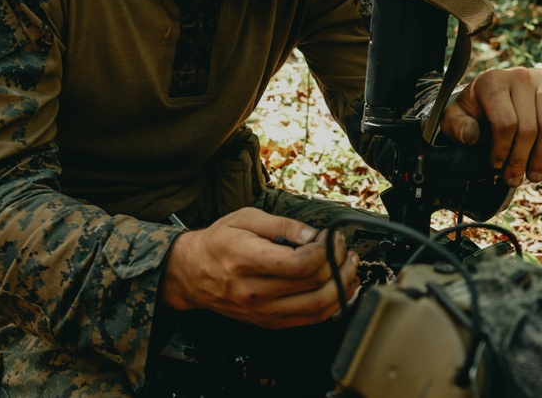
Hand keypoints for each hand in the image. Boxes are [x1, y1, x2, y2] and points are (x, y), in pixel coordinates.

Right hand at [159, 208, 359, 328]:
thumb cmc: (219, 242)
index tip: (331, 237)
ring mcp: (261, 311)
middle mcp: (253, 291)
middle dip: (338, 265)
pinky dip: (332, 305)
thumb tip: (313, 235)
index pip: (298, 264)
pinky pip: (309, 320)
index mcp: (246, 259)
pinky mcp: (268, 322)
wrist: (192, 274)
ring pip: (316, 308)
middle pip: (312, 285)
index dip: (324, 250)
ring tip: (349, 267)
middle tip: (344, 248)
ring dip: (342, 287)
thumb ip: (282, 225)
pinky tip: (340, 288)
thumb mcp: (246, 218)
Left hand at [439, 67, 541, 187]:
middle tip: (516, 180)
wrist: (492, 94)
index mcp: (493, 80)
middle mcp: (521, 76)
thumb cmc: (473, 110)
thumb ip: (456, 127)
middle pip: (530, 127)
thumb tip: (471, 137)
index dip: (503, 150)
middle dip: (523, 160)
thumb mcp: (454, 118)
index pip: (505, 123)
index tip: (497, 167)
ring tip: (534, 176)